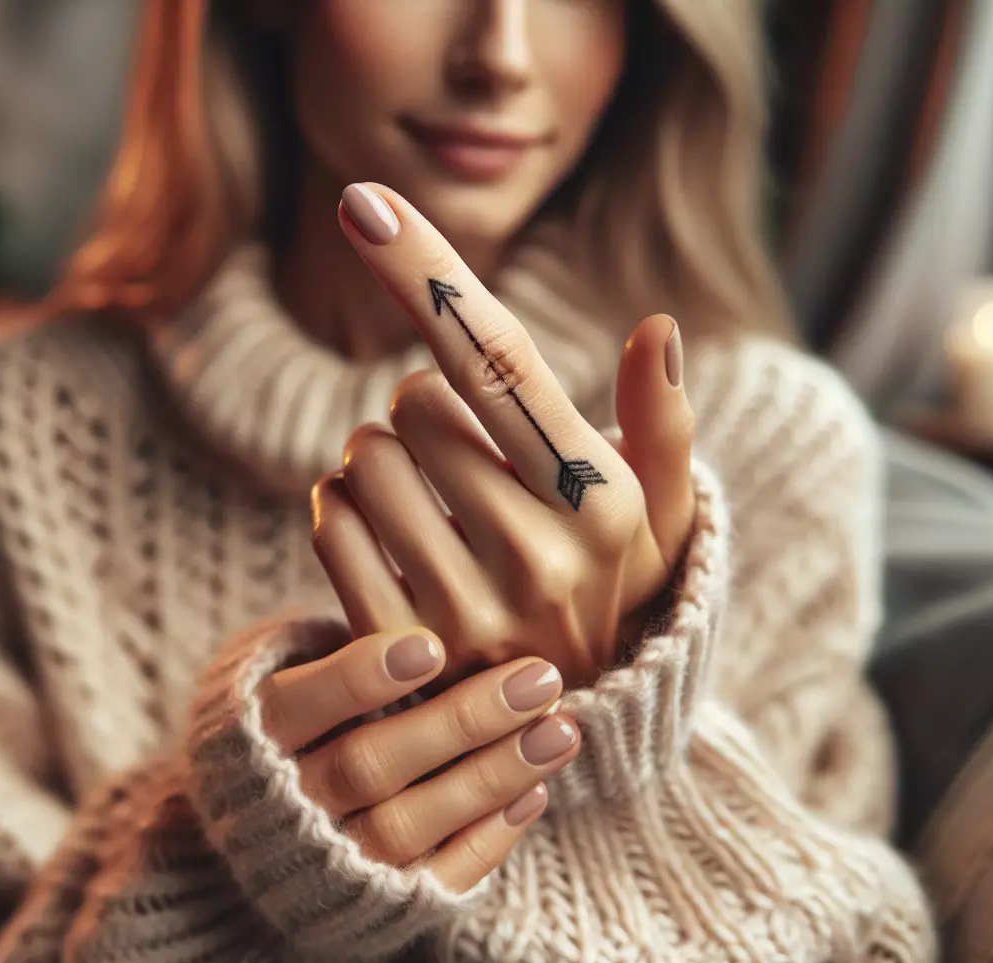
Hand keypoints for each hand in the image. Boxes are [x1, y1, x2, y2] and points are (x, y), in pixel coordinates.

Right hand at [259, 628, 579, 891]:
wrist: (264, 842)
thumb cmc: (298, 722)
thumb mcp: (286, 670)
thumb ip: (335, 639)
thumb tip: (415, 562)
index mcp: (249, 738)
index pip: (300, 706)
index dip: (361, 677)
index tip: (432, 643)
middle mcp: (284, 805)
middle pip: (367, 765)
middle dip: (458, 721)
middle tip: (538, 677)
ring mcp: (329, 864)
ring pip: (404, 827)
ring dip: (489, 777)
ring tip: (561, 729)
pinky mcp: (376, 909)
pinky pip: (434, 881)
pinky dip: (487, 838)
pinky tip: (534, 790)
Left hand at [312, 183, 697, 684]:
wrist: (575, 732)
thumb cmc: (619, 591)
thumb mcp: (663, 515)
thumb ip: (663, 423)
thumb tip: (656, 328)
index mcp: (602, 498)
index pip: (500, 358)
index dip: (427, 273)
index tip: (363, 201)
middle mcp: (538, 552)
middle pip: (416, 401)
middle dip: (427, 407)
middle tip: (460, 450)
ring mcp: (465, 607)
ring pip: (363, 458)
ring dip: (378, 456)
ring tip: (425, 494)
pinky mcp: (400, 648)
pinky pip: (329, 524)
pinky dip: (340, 506)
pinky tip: (383, 529)